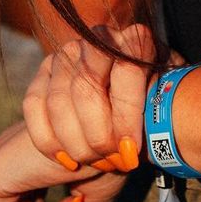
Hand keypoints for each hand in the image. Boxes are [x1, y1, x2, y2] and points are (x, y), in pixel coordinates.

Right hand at [21, 22, 157, 174]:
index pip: (126, 70)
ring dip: (75, 142)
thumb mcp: (166, 105)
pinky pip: (34, 106)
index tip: (130, 152)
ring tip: (95, 163)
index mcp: (136, 39)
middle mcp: (98, 38)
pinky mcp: (44, 71)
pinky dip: (48, 140)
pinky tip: (68, 160)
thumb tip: (153, 130)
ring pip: (59, 100)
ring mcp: (68, 53)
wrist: (132, 105)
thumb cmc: (154, 106)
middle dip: (97, 134)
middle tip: (111, 161)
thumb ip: (162, 109)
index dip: (126, 116)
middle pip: (87, 86)